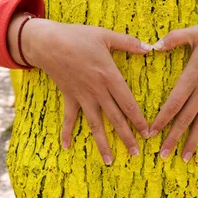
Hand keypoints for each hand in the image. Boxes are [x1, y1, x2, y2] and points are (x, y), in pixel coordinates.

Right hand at [10, 16, 152, 164]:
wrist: (48, 43)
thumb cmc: (77, 36)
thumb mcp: (105, 36)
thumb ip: (128, 43)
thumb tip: (149, 47)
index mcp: (109, 77)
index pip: (128, 103)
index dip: (138, 120)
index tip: (148, 133)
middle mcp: (97, 91)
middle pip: (114, 118)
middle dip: (126, 137)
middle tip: (135, 154)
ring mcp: (82, 96)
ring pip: (94, 124)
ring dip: (102, 143)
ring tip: (109, 161)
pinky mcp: (69, 96)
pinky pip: (69, 118)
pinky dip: (67, 132)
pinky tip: (66, 147)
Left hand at [149, 5, 197, 161]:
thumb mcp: (195, 32)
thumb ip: (172, 39)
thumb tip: (152, 46)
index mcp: (192, 77)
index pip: (173, 103)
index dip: (161, 119)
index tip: (151, 133)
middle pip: (185, 119)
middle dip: (173, 138)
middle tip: (162, 155)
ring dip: (193, 141)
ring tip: (185, 157)